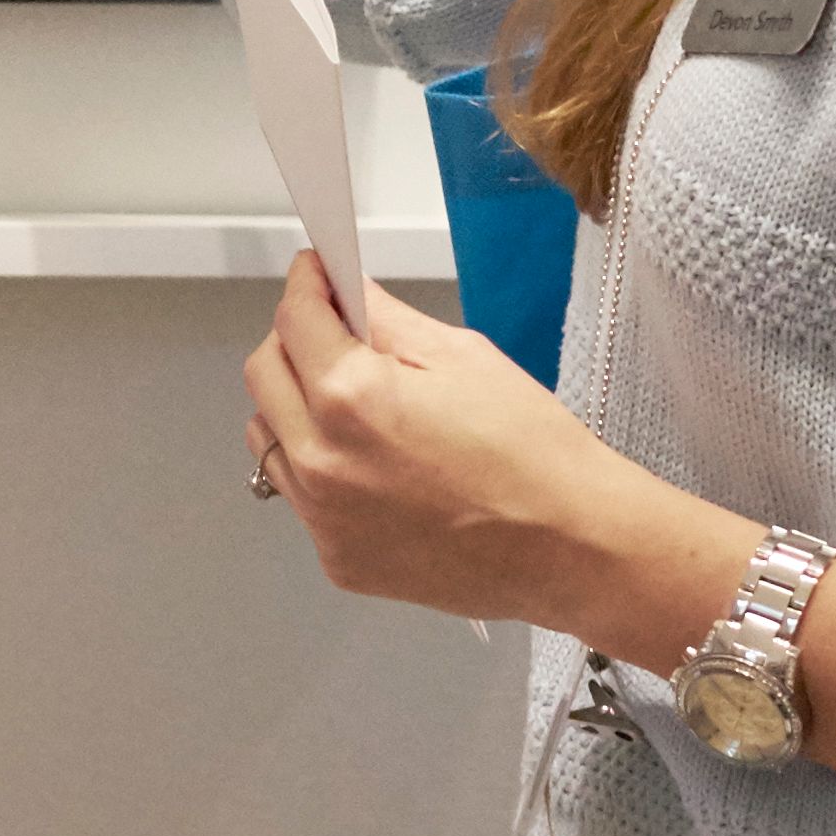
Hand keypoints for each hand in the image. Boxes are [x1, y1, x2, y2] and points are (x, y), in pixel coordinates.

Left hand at [238, 254, 706, 628]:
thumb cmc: (533, 452)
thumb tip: (345, 292)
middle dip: (294, 342)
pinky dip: (323, 471)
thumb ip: (387, 320)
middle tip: (337, 334)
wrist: (572, 549)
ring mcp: (324, 518)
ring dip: (297, 409)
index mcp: (350, 397)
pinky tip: (379, 470)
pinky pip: (303, 496)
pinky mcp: (338, 560)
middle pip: (263, 375)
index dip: (306, 283)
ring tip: (358, 409)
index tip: (317, 275)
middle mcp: (321, 461)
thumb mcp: (463, 357)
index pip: (293, 318)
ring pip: (271, 438)